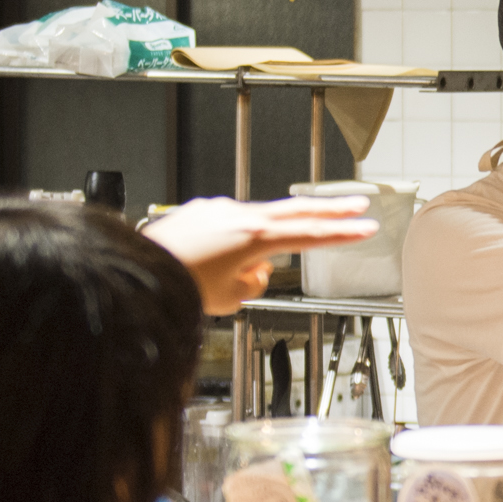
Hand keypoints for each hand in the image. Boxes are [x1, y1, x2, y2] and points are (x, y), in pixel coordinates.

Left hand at [142, 195, 376, 314]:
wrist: (135, 272)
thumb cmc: (178, 285)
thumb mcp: (229, 297)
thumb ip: (253, 282)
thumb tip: (253, 272)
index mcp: (253, 237)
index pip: (310, 235)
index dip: (343, 234)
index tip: (367, 228)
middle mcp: (238, 217)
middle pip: (296, 211)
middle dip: (330, 210)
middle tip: (358, 204)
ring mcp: (218, 210)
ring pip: (254, 228)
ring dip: (258, 249)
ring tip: (227, 281)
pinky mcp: (200, 212)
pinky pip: (226, 230)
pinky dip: (231, 246)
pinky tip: (211, 266)